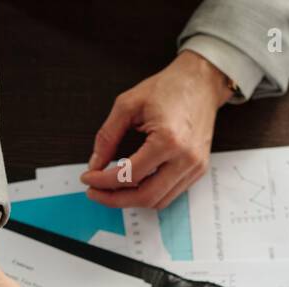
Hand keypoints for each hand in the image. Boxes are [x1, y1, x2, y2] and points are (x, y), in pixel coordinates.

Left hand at [80, 51, 232, 208]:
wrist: (201, 82)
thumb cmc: (169, 88)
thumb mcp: (128, 105)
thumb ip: (108, 136)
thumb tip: (95, 164)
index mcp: (168, 140)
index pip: (129, 175)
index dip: (103, 181)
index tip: (88, 178)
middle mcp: (185, 158)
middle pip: (145, 197)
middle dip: (115, 199)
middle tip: (95, 192)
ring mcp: (195, 167)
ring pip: (158, 201)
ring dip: (132, 200)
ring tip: (112, 189)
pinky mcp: (198, 170)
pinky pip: (170, 194)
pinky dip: (149, 194)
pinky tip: (134, 184)